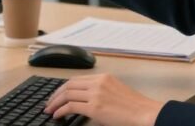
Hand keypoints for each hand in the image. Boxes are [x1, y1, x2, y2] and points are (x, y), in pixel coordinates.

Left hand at [44, 74, 163, 125]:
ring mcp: (96, 94)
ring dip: (55, 103)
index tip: (57, 95)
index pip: (76, 79)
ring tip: (50, 110)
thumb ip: (100, 91)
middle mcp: (98, 82)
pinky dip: (61, 111)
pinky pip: (71, 106)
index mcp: (103, 77)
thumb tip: (84, 100)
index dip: (63, 88)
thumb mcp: (115, 91)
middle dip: (55, 95)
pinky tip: (58, 115)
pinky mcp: (95, 107)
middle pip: (68, 85)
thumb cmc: (134, 107)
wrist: (145, 113)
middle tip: (49, 103)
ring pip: (67, 94)